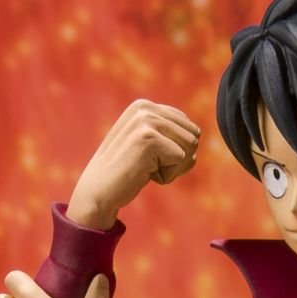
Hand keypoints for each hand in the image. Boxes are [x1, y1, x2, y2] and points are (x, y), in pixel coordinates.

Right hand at [70, 98, 200, 225]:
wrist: (97, 192)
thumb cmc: (126, 173)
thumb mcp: (148, 147)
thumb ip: (170, 136)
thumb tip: (198, 138)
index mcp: (145, 106)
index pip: (189, 127)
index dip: (176, 151)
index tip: (150, 158)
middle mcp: (146, 108)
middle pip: (193, 136)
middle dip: (177, 159)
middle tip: (148, 166)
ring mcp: (146, 121)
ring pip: (190, 148)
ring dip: (172, 168)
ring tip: (145, 168)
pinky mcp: (149, 138)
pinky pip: (181, 161)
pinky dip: (166, 176)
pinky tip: (143, 174)